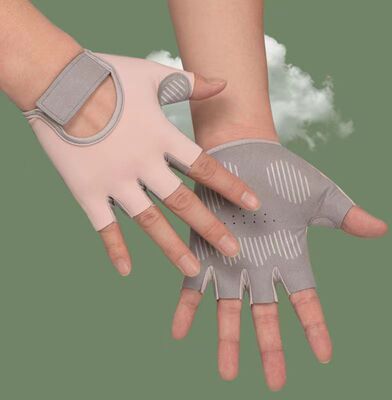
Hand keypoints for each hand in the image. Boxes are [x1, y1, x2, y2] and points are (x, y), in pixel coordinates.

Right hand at [24, 51, 260, 276]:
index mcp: (161, 137)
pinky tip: (126, 271)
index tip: (254, 205)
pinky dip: (114, 248)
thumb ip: (191, 83)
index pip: (204, 166)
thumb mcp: (154, 76)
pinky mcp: (87, 191)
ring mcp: (114, 181)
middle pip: (182, 202)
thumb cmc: (108, 77)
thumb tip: (225, 83)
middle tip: (232, 251)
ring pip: (149, 221)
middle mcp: (142, 163)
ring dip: (171, 248)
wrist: (57, 83)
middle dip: (210, 228)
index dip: (231, 186)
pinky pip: (103, 226)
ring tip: (192, 271)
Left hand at [171, 139, 386, 389]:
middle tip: (275, 383)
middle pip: (266, 315)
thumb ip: (345, 216)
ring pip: (228, 309)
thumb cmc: (283, 173)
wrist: (243, 153)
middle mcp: (258, 266)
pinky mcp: (203, 249)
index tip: (324, 357)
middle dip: (270, 347)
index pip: (305, 300)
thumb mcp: (319, 195)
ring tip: (227, 373)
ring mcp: (229, 261)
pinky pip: (192, 284)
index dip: (315, 327)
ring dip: (227, 340)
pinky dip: (186, 308)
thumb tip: (381, 229)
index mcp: (288, 256)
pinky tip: (178, 333)